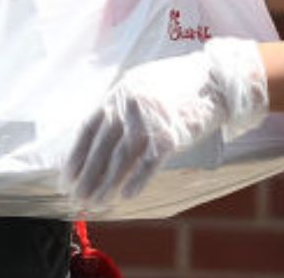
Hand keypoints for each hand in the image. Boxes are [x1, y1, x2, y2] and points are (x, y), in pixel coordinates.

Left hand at [64, 37, 267, 206]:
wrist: (216, 80)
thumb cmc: (179, 86)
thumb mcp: (142, 86)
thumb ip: (121, 107)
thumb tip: (99, 138)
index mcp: (119, 94)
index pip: (88, 128)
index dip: (76, 155)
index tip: (67, 176)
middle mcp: (129, 105)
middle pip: (101, 147)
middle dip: (87, 175)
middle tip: (77, 197)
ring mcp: (150, 119)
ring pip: (121, 157)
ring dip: (106, 183)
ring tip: (96, 202)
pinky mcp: (171, 133)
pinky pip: (149, 162)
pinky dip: (136, 180)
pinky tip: (126, 196)